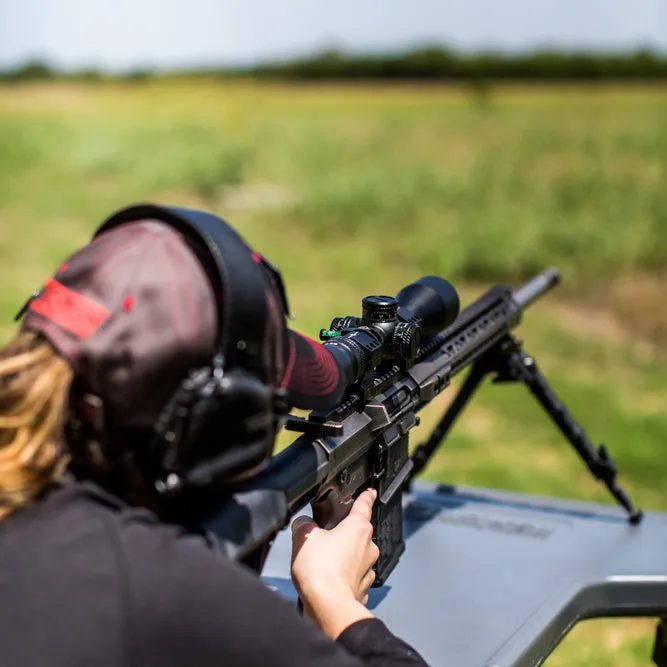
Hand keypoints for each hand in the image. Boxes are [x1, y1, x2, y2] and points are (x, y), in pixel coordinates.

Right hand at [290, 488, 379, 638]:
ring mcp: (367, 569)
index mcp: (358, 528)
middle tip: (325, 537)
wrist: (328, 606)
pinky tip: (329, 579)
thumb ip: (303, 524)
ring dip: (344, 556)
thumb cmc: (320, 570)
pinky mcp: (362, 588)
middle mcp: (368, 547)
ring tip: (322, 562)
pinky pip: (353, 577)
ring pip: (356, 556)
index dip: (365, 496)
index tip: (370, 492)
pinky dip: (343, 576)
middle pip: (358, 532)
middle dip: (344, 533)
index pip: (364, 505)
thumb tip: (303, 523)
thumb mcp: (304, 537)